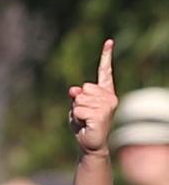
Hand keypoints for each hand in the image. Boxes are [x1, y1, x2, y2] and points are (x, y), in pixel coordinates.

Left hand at [68, 39, 117, 155]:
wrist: (90, 143)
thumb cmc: (84, 124)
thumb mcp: (76, 107)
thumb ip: (76, 97)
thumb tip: (74, 90)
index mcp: (104, 93)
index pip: (105, 72)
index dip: (106, 56)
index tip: (109, 41)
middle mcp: (109, 97)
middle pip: (83, 89)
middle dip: (77, 103)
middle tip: (84, 115)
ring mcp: (107, 105)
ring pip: (79, 100)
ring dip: (77, 112)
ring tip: (85, 120)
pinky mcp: (101, 114)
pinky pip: (78, 109)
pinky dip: (76, 117)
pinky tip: (86, 124)